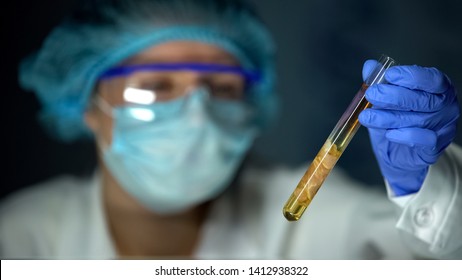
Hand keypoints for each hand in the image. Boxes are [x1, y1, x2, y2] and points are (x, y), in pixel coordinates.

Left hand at [359, 60, 459, 195]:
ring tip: (367, 117)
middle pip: (423, 99)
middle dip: (394, 96)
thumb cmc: (396, 121)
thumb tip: (369, 66)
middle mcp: (446, 106)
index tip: (389, 75)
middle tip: (372, 95)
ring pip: (419, 120)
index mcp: (438, 88)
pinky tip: (389, 133)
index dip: (411, 76)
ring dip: (389, 117)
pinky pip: (424, 139)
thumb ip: (379, 81)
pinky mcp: (436, 147)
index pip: (431, 79)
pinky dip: (405, 135)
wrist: (399, 154)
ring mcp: (444, 127)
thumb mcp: (385, 100)